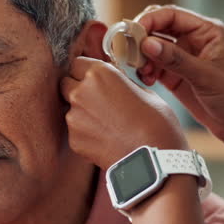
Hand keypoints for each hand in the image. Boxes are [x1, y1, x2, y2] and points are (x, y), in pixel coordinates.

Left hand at [61, 56, 187, 169]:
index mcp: (99, 73)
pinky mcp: (74, 140)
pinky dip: (86, 133)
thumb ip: (120, 83)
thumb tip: (113, 84)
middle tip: (98, 101)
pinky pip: (75, 131)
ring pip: (70, 109)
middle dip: (78, 89)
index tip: (95, 80)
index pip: (78, 63)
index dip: (87, 72)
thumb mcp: (143, 91)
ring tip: (107, 124)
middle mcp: (80, 92)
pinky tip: (106, 139)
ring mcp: (74, 117)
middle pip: (67, 84)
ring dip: (82, 113)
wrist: (154, 159)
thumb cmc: (156, 123)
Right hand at [135, 5, 223, 139]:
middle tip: (130, 52)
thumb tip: (147, 43)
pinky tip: (147, 80)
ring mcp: (183, 58)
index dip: (150, 20)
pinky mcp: (176, 75)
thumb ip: (176, 59)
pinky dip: (146, 71)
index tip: (134, 32)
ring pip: (153, 48)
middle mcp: (193, 40)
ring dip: (142, 57)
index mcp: (206, 31)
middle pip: (158, 28)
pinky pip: (154, 66)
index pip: (172, 15)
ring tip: (142, 72)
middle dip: (142, 38)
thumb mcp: (206, 76)